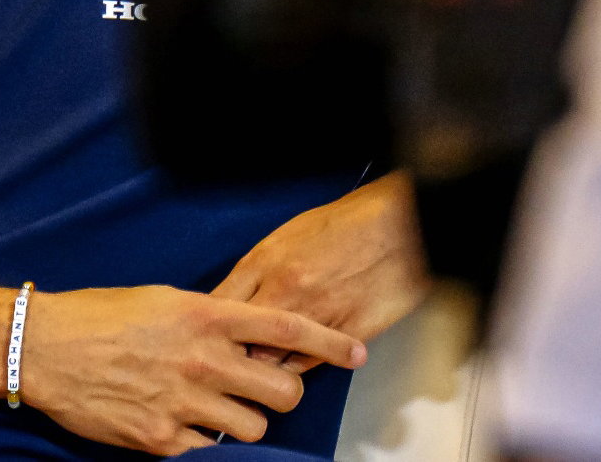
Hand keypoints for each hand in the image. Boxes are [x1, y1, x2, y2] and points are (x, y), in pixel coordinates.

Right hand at [21, 283, 365, 455]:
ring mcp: (185, 402)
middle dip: (281, 395)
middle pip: (284, 394)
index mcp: (204, 315)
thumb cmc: (100, 315)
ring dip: (243, 423)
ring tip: (216, 408)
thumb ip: (207, 319)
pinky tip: (180, 422)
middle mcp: (203, 359)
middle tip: (261, 391)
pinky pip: (209, 452)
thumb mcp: (161, 301)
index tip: (353, 350)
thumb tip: (240, 337)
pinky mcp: (163, 440)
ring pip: (254, 430)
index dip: (328, 342)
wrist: (45, 348)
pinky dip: (203, 442)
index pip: (285, 330)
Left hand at [213, 172, 429, 369]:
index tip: (203, 334)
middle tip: (223, 361)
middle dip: (228, 352)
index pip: (220, 303)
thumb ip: (260, 268)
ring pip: (272, 360)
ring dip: (260, 368)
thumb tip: (238, 295)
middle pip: (239, 338)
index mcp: (265, 261)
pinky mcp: (344, 337)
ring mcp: (315, 316)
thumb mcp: (287, 235)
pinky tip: (287, 371)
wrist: (396, 226)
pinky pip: (308, 365)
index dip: (207, 323)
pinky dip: (294, 370)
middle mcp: (284, 291)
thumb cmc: (341, 225)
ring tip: (252, 375)